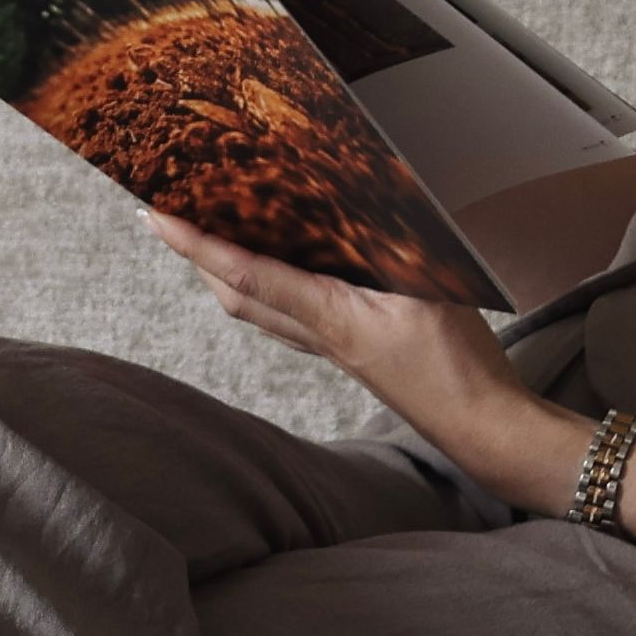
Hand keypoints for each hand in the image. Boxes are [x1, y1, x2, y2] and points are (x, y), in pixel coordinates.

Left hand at [171, 228, 556, 490]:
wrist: (479, 425)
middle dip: (196, 257)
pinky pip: (291, 317)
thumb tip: (362, 209)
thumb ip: (393, 250)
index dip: (196, 242)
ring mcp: (332, 347)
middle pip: (236, 294)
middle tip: (167, 217)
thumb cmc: (455, 365)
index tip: (155, 214)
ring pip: (259, 310)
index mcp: (326, 315)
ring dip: (226, 274)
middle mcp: (318, 334)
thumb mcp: (429, 292)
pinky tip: (279, 272)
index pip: (243, 271)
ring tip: (207, 237)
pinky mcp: (352, 352)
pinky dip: (267, 288)